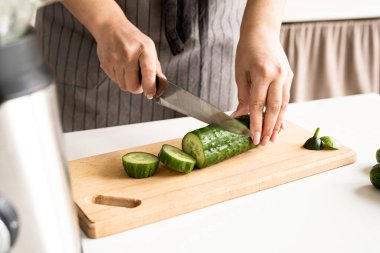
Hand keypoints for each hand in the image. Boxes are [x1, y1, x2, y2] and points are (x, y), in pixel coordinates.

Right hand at [94, 15, 164, 98]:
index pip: (148, 72)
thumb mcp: (149, 49)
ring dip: (129, 83)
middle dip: (138, 88)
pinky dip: (120, 79)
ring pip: (124, 86)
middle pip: (133, 86)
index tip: (151, 94)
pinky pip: (115, 81)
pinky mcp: (105, 64)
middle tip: (140, 81)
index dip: (150, 86)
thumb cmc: (134, 41)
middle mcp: (129, 54)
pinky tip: (121, 68)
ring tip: (130, 72)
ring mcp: (115, 59)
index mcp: (144, 49)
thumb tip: (160, 88)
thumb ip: (156, 70)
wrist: (111, 28)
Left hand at [233, 28, 292, 145]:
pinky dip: (282, 112)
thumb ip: (242, 96)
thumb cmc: (247, 51)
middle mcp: (278, 76)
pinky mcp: (289, 76)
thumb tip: (240, 116)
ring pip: (284, 105)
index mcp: (262, 73)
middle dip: (269, 128)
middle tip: (264, 143)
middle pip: (274, 108)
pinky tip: (278, 123)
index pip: (259, 105)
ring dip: (278, 123)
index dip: (256, 124)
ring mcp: (286, 76)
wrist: (262, 32)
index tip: (253, 138)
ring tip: (273, 138)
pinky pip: (286, 98)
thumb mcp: (240, 72)